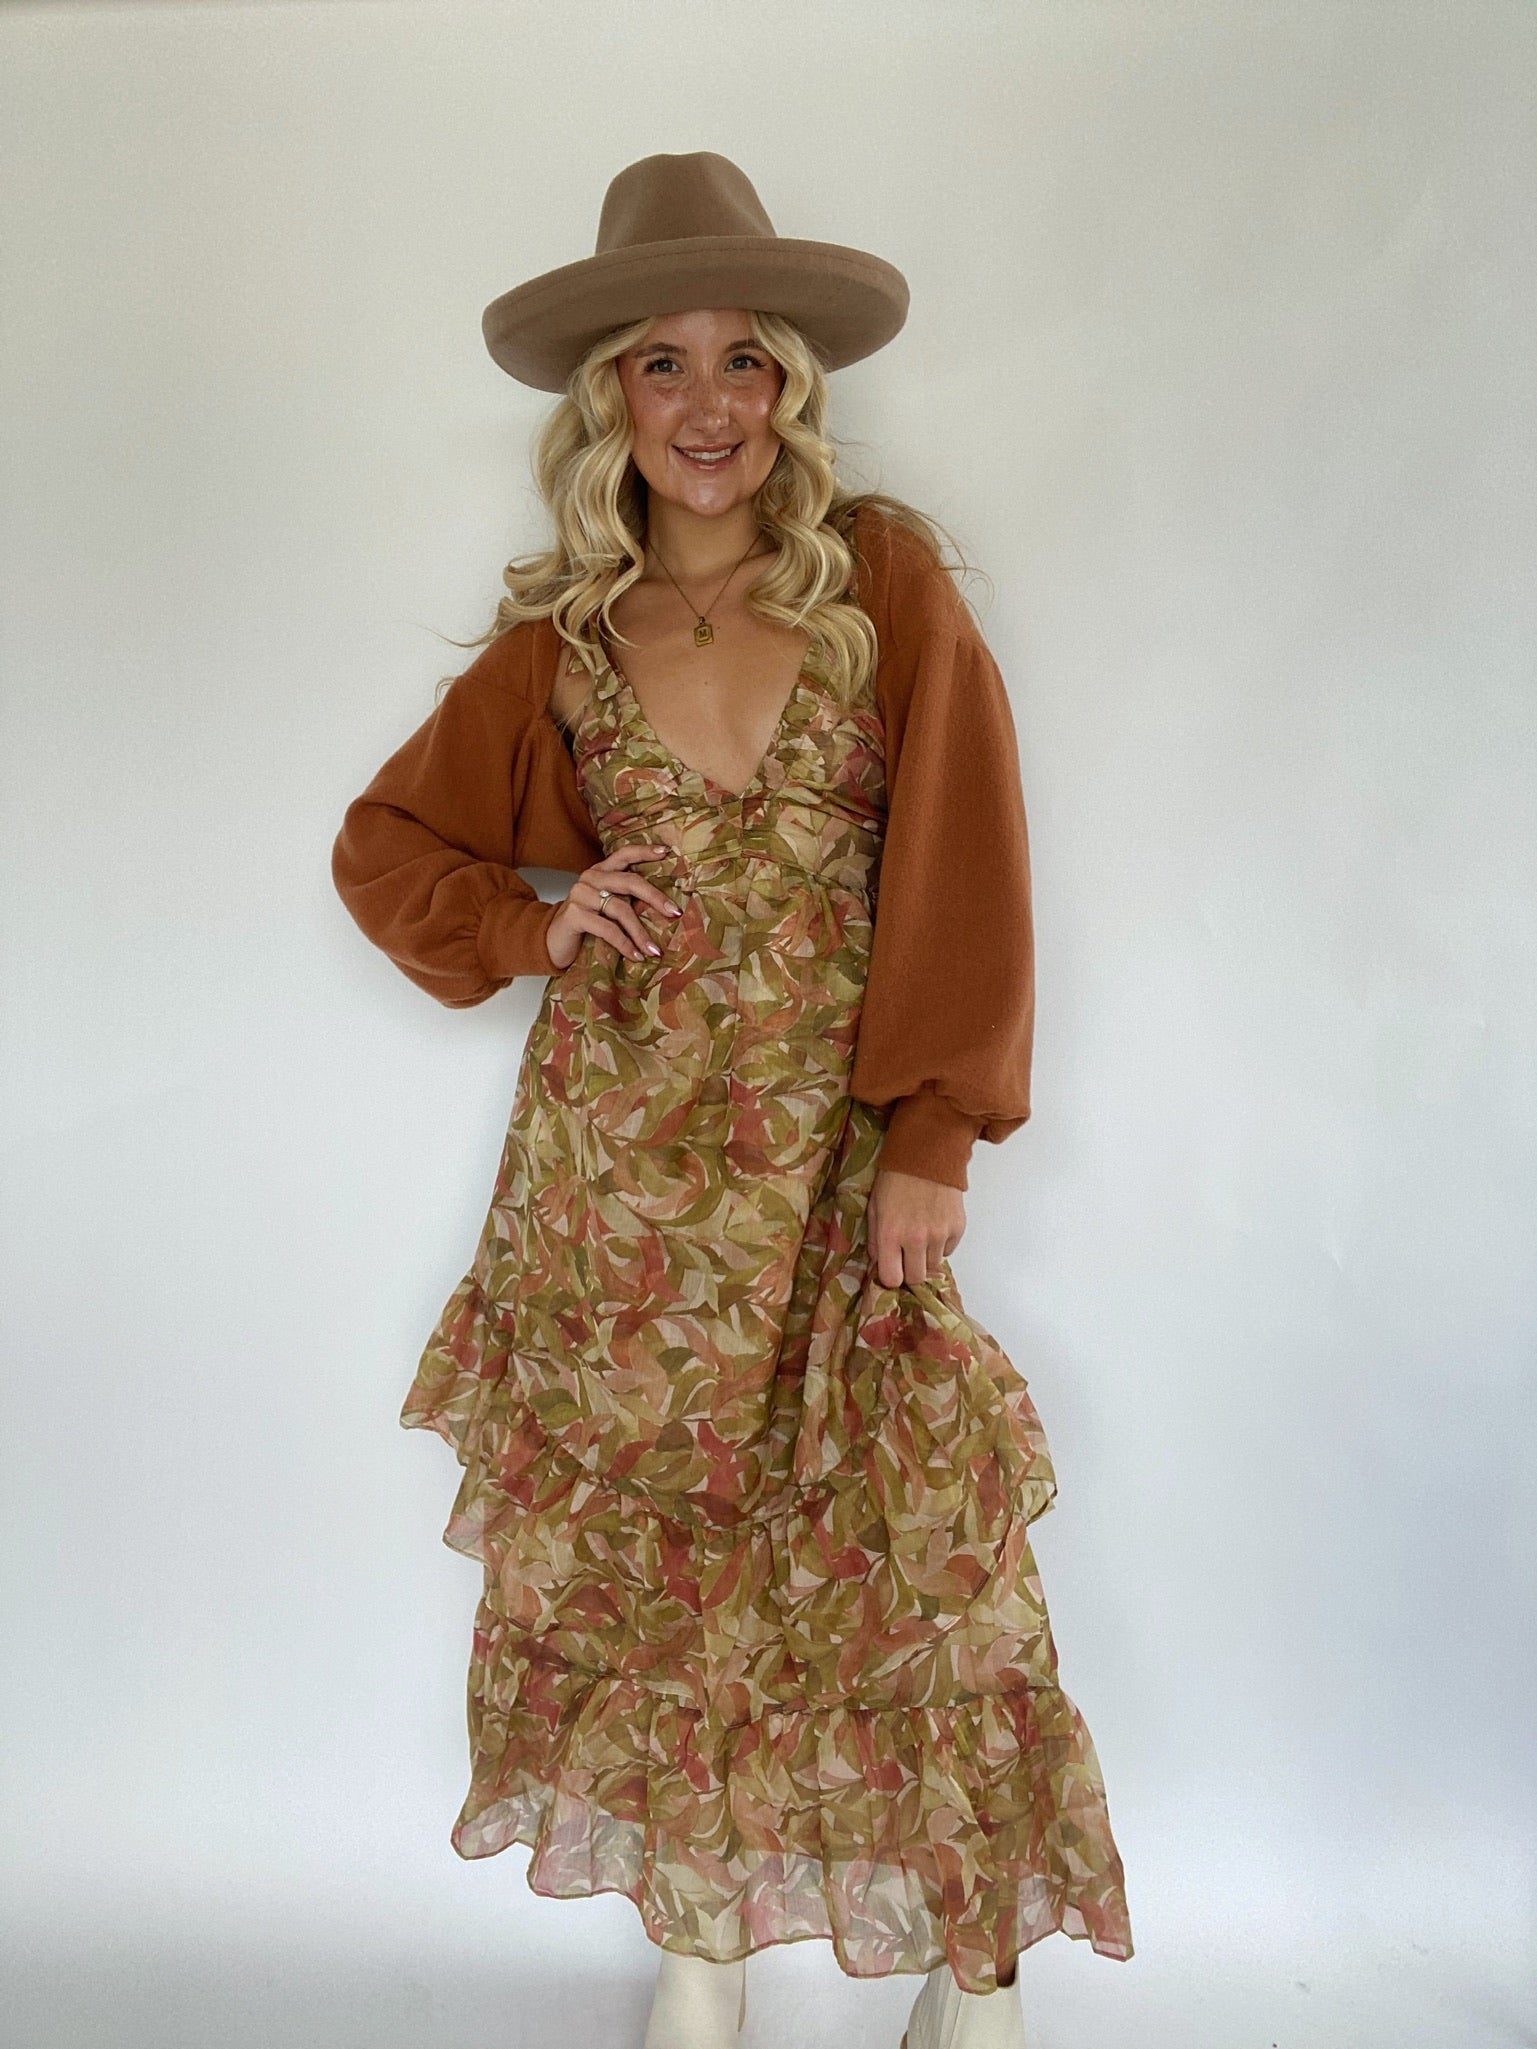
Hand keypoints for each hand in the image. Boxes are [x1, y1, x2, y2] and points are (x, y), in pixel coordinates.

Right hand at [545, 843, 681, 969]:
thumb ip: (625, 899)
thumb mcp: (605, 907)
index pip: (624, 854)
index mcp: (600, 871)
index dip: (645, 852)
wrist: (551, 941)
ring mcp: (580, 895)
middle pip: (630, 881)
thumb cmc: (585, 924)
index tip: (666, 852)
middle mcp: (590, 878)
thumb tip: (665, 908)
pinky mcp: (574, 914)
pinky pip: (607, 929)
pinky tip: (636, 956)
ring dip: (640, 933)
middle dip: (655, 898)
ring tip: (654, 950)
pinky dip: (625, 944)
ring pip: (620, 909)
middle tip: (674, 913)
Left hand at [867, 1168, 965, 1288]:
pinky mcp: (957, 1228)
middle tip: (906, 1256)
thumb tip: (880, 1262)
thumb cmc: (895, 1178)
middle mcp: (916, 1239)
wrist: (926, 1153)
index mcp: (890, 1234)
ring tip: (920, 1236)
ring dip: (925, 1257)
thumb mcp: (874, 1207)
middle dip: (909, 1271)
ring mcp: (939, 1234)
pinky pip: (948, 1251)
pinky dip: (941, 1245)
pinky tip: (934, 1226)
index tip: (891, 1268)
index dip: (891, 1276)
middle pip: (916, 1278)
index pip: (892, 1279)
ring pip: (933, 1266)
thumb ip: (875, 1239)